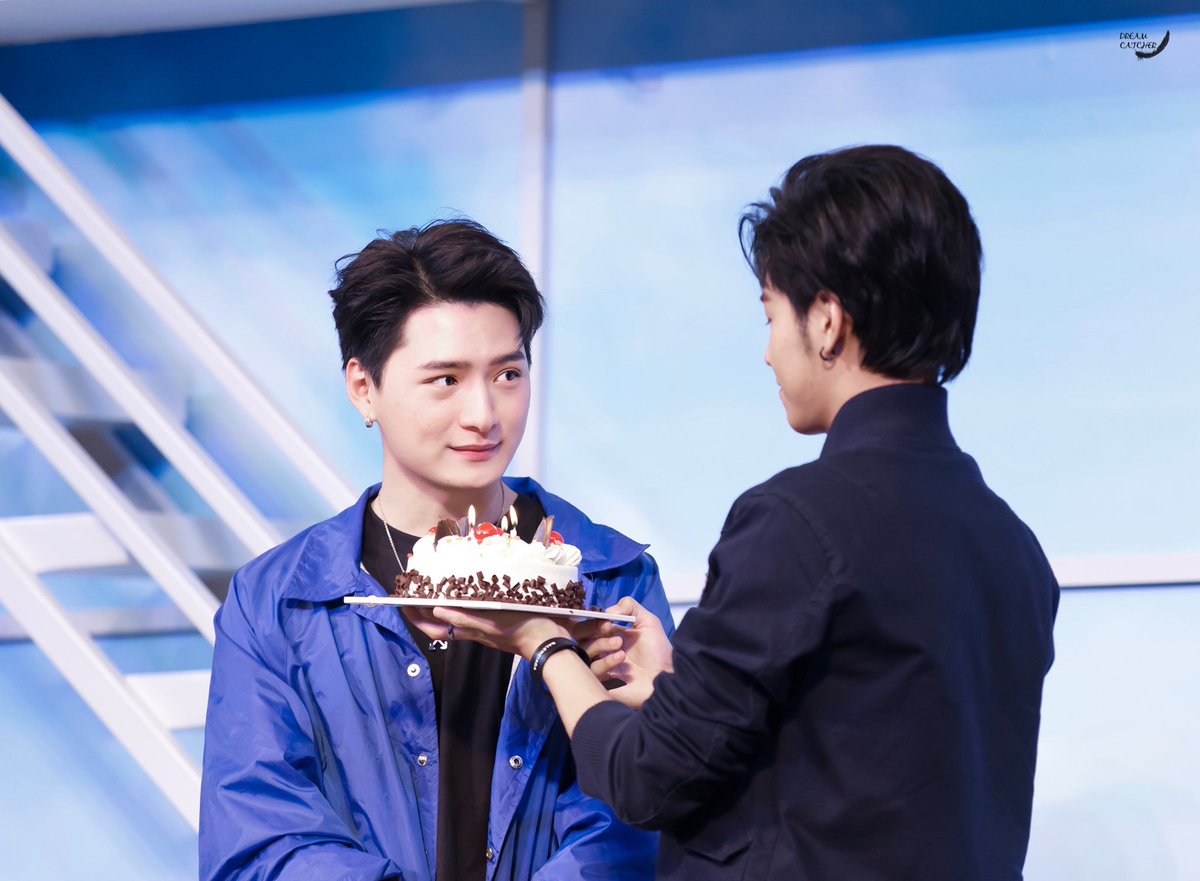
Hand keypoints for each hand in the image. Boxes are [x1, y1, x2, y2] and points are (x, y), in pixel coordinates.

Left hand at [404, 605, 568, 658]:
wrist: (548, 639)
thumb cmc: (520, 628)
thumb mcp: (492, 623)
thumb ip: (466, 618)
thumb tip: (437, 610)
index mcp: (469, 630)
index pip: (433, 628)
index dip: (416, 618)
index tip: (401, 602)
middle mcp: (473, 630)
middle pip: (439, 624)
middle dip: (422, 611)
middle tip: (412, 592)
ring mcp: (484, 628)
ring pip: (453, 619)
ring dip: (439, 606)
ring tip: (431, 591)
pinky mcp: (496, 622)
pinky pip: (469, 614)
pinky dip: (459, 605)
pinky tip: (463, 595)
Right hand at [571, 597, 672, 708]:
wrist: (666, 675)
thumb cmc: (658, 651)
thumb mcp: (648, 622)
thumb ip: (630, 607)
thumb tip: (608, 611)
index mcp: (609, 635)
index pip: (588, 625)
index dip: (593, 620)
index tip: (607, 620)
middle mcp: (602, 649)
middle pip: (579, 636)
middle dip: (590, 628)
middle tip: (608, 628)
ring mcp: (601, 666)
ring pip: (584, 652)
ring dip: (600, 644)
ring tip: (620, 644)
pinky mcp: (602, 682)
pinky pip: (593, 670)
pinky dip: (605, 661)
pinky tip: (621, 658)